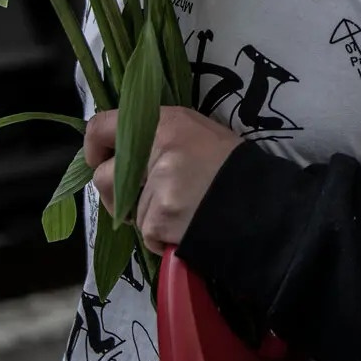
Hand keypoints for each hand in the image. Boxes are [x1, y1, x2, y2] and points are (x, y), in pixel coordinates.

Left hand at [85, 105, 244, 253]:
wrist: (265, 205)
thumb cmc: (235, 169)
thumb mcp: (200, 135)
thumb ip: (162, 139)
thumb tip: (127, 153)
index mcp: (167, 122)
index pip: (103, 125)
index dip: (95, 147)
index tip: (100, 160)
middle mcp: (157, 149)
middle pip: (105, 177)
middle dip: (115, 196)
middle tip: (136, 204)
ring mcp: (158, 184)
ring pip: (129, 211)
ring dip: (148, 219)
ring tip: (181, 215)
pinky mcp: (160, 217)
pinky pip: (147, 233)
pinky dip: (161, 238)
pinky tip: (186, 230)